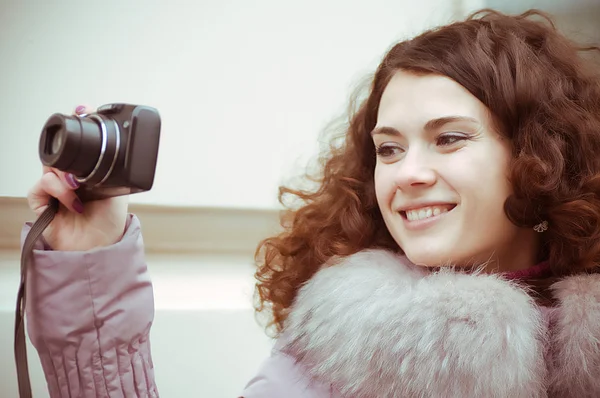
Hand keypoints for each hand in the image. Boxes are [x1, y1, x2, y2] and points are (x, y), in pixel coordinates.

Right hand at [27, 105, 128, 250]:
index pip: (77, 147)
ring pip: (50, 166)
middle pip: (60, 153)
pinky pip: (42, 185)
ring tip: (79, 187)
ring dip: (65, 175)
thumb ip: (113, 168)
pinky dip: (58, 190)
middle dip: (68, 148)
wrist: (99, 245)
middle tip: (78, 142)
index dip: (78, 129)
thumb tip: (117, 146)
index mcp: (86, 173)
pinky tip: (73, 202)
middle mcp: (69, 179)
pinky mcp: (41, 202)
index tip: (83, 110)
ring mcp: (54, 190)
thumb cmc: (109, 222)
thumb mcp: (118, 189)